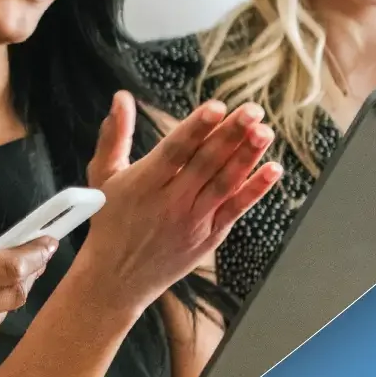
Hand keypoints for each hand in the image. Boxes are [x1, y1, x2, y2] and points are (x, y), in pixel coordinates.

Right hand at [78, 91, 282, 307]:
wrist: (117, 278)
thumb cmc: (109, 221)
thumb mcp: (103, 175)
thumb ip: (114, 135)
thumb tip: (121, 98)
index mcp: (144, 182)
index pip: (175, 150)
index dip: (197, 128)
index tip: (217, 106)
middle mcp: (170, 201)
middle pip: (206, 163)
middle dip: (231, 134)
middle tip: (253, 110)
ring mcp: (193, 220)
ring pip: (224, 183)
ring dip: (247, 156)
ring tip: (264, 131)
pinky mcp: (209, 236)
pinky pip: (235, 209)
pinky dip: (255, 190)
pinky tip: (272, 169)